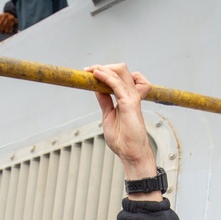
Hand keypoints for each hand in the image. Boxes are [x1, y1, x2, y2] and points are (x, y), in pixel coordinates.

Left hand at [84, 64, 157, 179]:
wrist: (131, 153)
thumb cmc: (122, 140)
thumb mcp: (108, 115)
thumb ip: (105, 101)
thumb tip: (97, 88)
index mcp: (127, 98)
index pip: (119, 76)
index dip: (105, 71)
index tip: (89, 73)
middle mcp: (131, 95)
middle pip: (121, 70)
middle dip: (105, 66)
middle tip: (89, 71)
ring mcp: (132, 98)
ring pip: (120, 72)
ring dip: (104, 68)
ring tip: (90, 71)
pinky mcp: (130, 103)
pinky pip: (117, 84)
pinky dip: (106, 77)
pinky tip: (96, 75)